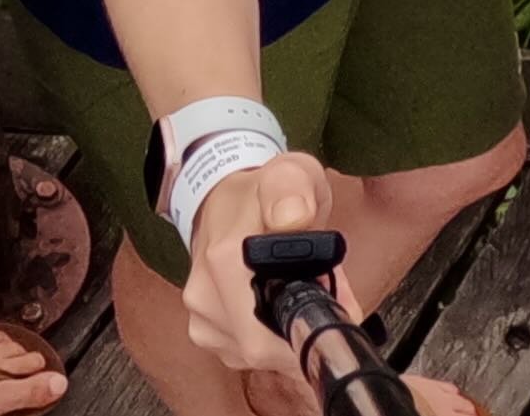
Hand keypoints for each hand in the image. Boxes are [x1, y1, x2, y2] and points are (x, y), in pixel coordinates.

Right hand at [178, 152, 328, 392]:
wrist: (224, 199)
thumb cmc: (263, 192)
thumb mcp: (291, 174)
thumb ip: (294, 189)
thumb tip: (293, 217)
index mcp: (224, 261)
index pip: (266, 337)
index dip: (305, 329)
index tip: (328, 300)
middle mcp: (205, 296)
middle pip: (266, 351)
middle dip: (298, 332)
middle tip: (319, 291)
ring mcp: (202, 317)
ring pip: (258, 355)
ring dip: (284, 333)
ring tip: (296, 290)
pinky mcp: (204, 330)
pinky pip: (246, 353)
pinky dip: (268, 337)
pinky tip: (274, 305)